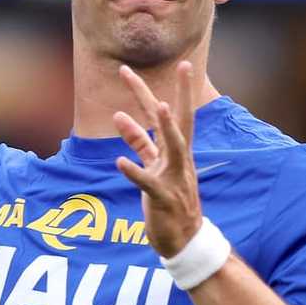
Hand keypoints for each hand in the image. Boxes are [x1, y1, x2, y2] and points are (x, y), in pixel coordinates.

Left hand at [113, 61, 202, 257]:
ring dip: (166, 127)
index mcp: (176, 152)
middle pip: (181, 121)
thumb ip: (138, 141)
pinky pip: (148, 183)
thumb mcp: (153, 166)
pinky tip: (120, 161)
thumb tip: (120, 115)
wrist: (185, 240)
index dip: (177, 89)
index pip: (174, 115)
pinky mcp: (163, 199)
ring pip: (174, 147)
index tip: (182, 63)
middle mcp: (180, 160)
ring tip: (159, 106)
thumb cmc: (168, 201)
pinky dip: (135, 171)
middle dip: (183, 93)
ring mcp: (174, 178)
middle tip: (185, 65)